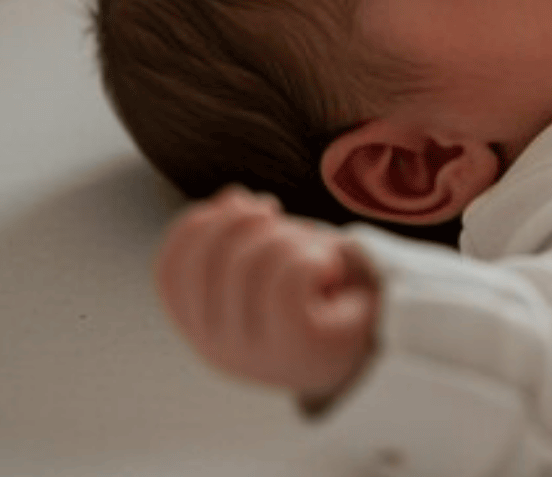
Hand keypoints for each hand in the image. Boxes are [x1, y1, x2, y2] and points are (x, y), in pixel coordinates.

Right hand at [155, 187, 379, 404]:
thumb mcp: (268, 257)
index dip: (196, 224)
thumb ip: (238, 233)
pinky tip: (328, 271)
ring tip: (314, 256)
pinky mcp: (294, 344)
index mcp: (200, 329)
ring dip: (293, 240)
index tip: (237, 206)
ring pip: (255, 259)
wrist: (382, 328)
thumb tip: (231, 200)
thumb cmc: (320, 290)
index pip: (168, 268)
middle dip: (251, 221)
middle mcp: (216, 348)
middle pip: (211, 253)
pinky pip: (291, 274)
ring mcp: (252, 352)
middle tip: (287, 226)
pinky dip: (315, 257)